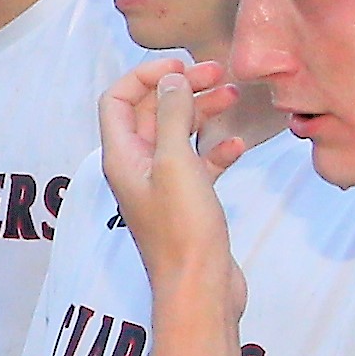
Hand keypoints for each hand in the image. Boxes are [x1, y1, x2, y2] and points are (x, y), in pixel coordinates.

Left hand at [97, 58, 240, 295]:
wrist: (200, 288)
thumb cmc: (183, 229)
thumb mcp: (175, 162)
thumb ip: (170, 115)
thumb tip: (171, 79)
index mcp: (122, 157)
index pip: (117, 100)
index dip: (145, 76)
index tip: (182, 67)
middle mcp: (136, 169)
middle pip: (150, 113)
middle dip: (181, 89)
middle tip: (218, 73)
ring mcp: (161, 187)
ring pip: (177, 136)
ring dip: (202, 113)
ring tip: (233, 97)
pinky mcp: (187, 204)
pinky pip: (197, 165)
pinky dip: (215, 150)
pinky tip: (238, 146)